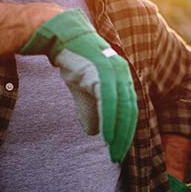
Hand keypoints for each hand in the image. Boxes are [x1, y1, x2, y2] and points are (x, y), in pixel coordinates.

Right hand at [19, 8, 137, 162]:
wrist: (60, 35)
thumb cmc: (72, 59)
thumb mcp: (82, 88)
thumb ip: (90, 108)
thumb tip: (94, 132)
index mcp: (121, 76)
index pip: (129, 108)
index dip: (125, 130)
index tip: (118, 148)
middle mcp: (122, 73)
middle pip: (129, 112)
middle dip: (125, 136)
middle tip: (117, 156)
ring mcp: (113, 72)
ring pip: (121, 109)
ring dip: (118, 133)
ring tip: (113, 150)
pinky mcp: (102, 71)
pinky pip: (109, 102)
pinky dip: (109, 121)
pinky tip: (106, 136)